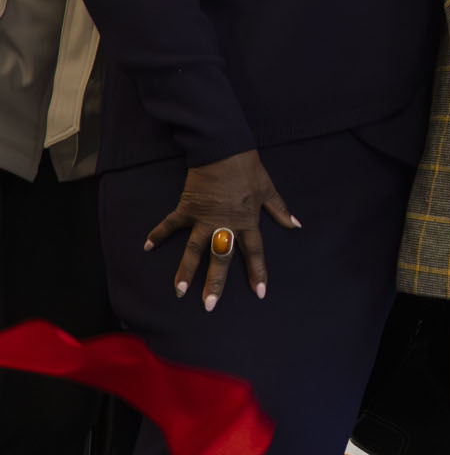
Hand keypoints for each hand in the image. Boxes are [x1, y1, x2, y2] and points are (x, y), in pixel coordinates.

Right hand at [142, 150, 296, 310]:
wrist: (223, 149)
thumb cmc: (248, 168)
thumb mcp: (268, 189)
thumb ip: (279, 210)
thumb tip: (295, 225)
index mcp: (247, 221)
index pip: (254, 252)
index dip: (257, 272)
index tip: (259, 293)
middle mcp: (226, 225)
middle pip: (222, 258)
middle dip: (216, 283)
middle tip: (209, 305)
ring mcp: (204, 218)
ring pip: (195, 250)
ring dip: (186, 270)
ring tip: (179, 291)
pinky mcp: (187, 208)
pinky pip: (171, 224)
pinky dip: (158, 234)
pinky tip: (147, 247)